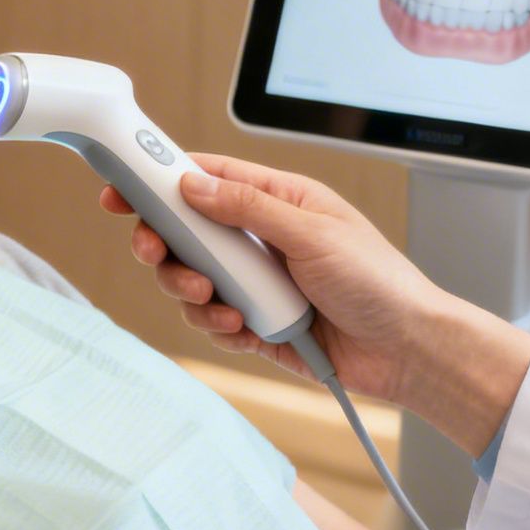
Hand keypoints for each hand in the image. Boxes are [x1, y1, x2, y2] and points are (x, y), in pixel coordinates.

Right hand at [98, 153, 437, 404]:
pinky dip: (217, 326)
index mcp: (278, 201)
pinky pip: (213, 323)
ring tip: (216, 300)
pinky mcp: (258, 327)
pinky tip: (243, 327)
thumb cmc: (379, 281)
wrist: (408, 351)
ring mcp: (257, 284)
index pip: (207, 178)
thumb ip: (247, 207)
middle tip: (156, 253)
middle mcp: (262, 240)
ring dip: (192, 291)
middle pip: (186, 233)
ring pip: (192, 280)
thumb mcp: (312, 231)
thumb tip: (191, 183)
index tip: (121, 189)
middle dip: (164, 245)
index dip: (160, 180)